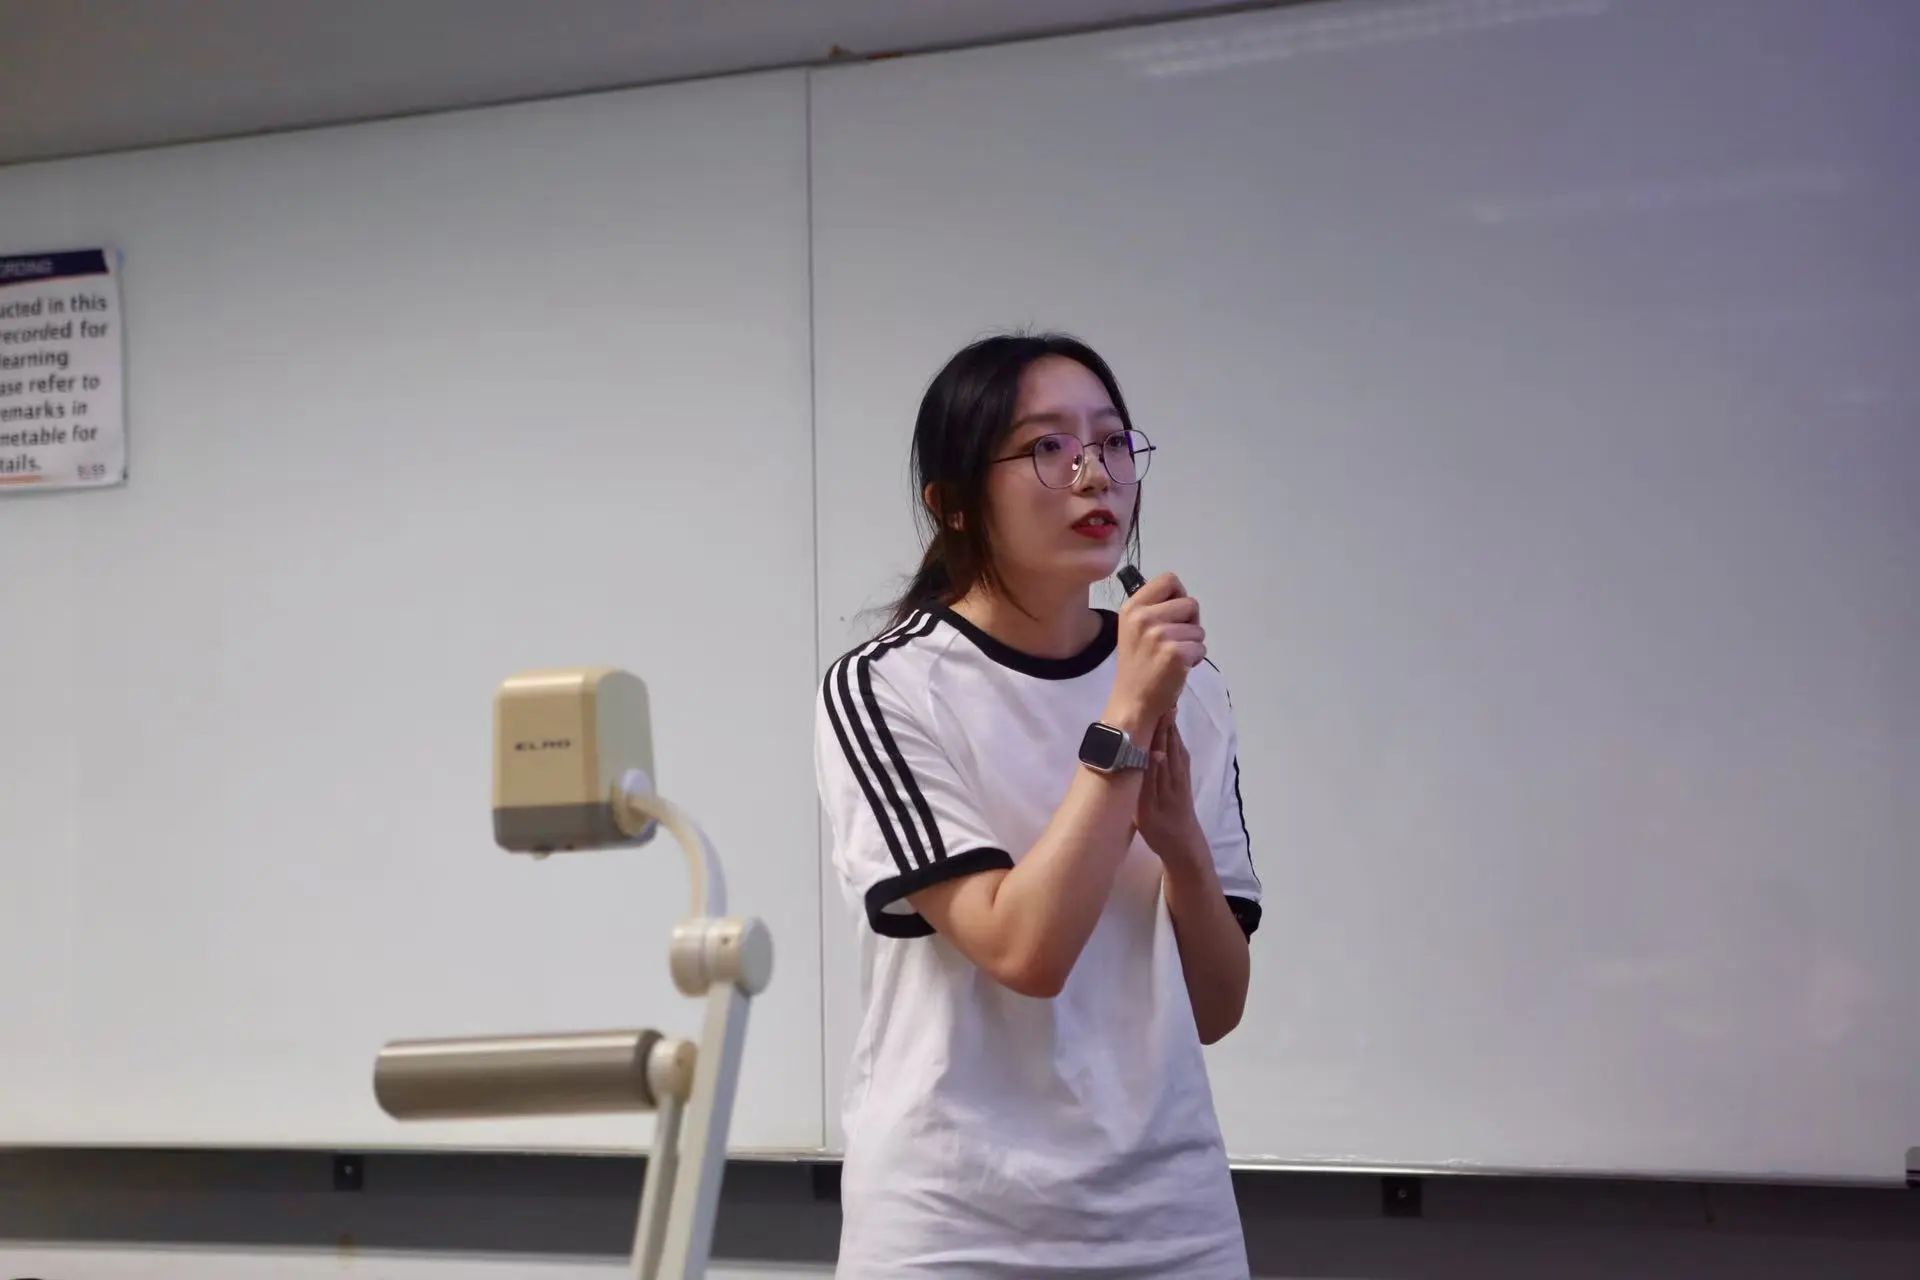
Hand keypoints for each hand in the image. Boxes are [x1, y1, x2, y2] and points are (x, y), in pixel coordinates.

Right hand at [1107, 572, 1204, 730]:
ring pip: (1198, 629)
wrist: (1132, 701)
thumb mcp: (1134, 629)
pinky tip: (1178, 669)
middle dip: (1189, 622)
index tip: (1175, 613)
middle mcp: (1144, 617)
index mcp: (1132, 608)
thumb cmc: (1137, 665)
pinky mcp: (1175, 654)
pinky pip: (1201, 648)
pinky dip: (1195, 659)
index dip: (1179, 595)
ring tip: (1173, 657)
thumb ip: (1153, 609)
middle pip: (1190, 603)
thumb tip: (1180, 597)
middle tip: (1174, 641)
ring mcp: (1159, 635)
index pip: (1169, 580)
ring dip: (1192, 644)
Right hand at [1136, 715, 1207, 868]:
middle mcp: (1175, 773)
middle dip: (1165, 720)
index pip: (1160, 744)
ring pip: (1175, 747)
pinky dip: (1174, 741)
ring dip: (1170, 728)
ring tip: (1164, 709)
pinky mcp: (1183, 783)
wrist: (1183, 847)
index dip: (1158, 724)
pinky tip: (1172, 735)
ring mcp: (1181, 777)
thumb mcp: (1148, 808)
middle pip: (1170, 741)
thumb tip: (1154, 751)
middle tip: (1159, 696)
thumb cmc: (1161, 830)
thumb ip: (1151, 780)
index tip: (1152, 703)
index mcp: (1165, 777)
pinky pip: (1179, 755)